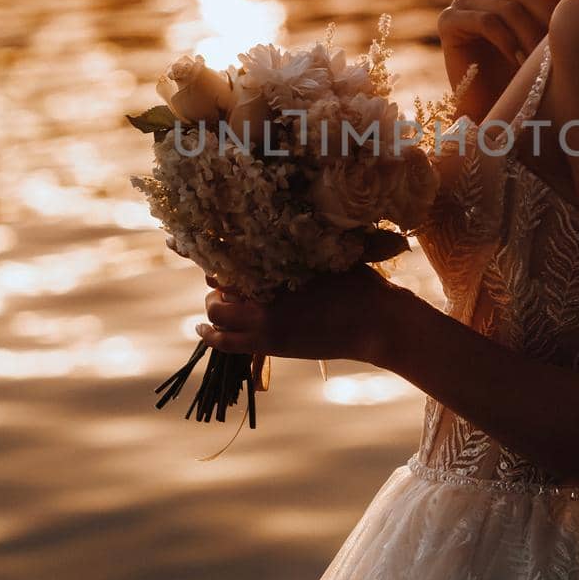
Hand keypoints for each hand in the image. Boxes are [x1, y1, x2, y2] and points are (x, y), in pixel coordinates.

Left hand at [195, 264, 404, 365]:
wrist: (375, 324)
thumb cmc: (359, 284)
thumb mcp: (329, 257)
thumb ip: (299, 251)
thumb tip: (280, 235)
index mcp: (279, 265)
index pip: (231, 256)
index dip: (218, 253)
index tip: (215, 249)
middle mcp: (265, 292)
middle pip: (219, 284)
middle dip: (216, 282)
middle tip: (224, 281)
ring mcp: (265, 322)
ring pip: (217, 314)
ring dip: (214, 307)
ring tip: (217, 303)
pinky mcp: (270, 345)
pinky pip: (226, 343)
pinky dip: (211, 335)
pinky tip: (203, 330)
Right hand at [437, 0, 567, 119]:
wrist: (492, 109)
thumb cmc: (523, 75)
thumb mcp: (544, 37)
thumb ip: (554, 8)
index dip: (559, 4)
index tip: (575, 30)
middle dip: (546, 21)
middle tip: (558, 49)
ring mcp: (464, 2)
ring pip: (507, 7)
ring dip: (528, 35)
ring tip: (538, 62)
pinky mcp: (448, 20)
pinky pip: (486, 21)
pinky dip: (506, 42)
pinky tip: (517, 62)